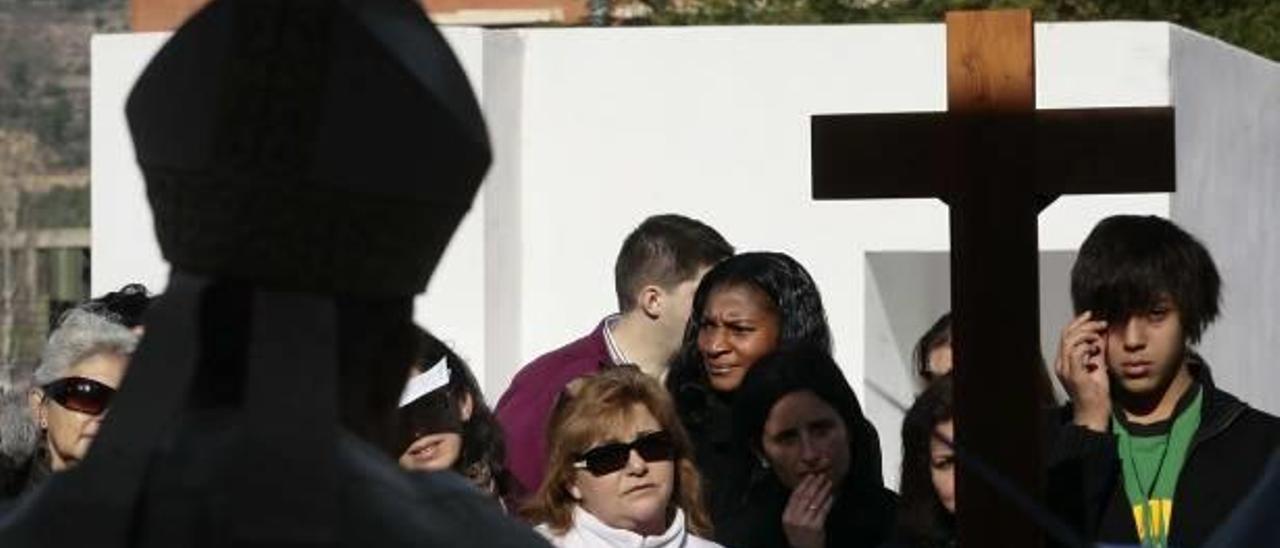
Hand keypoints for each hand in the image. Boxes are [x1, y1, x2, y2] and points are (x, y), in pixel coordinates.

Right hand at [782, 474, 833, 547]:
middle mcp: (795, 518)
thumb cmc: (800, 538)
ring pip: (815, 501)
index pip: (795, 495)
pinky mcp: (816, 526)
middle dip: (814, 484)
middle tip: (821, 476)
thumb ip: (795, 509)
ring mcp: (805, 522)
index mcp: (787, 516)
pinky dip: (828, 502)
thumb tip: (806, 490)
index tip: (810, 476)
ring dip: (823, 490)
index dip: (803, 484)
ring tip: (828, 483)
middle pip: (805, 496)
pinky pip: (823, 510)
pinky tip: (831, 496)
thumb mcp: (792, 523)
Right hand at [1053, 311, 1110, 431]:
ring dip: (1087, 334)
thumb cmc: (1096, 395)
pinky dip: (1087, 347)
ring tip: (1100, 336)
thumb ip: (1096, 353)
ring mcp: (1066, 370)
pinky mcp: (1074, 375)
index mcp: (1064, 362)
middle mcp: (1061, 365)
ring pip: (1070, 341)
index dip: (1078, 323)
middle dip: (1084, 324)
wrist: (1094, 415)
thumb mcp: (1098, 368)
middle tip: (1101, 323)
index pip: (1066, 336)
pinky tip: (1096, 349)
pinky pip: (1076, 353)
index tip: (1092, 316)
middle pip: (1066, 335)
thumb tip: (1100, 337)